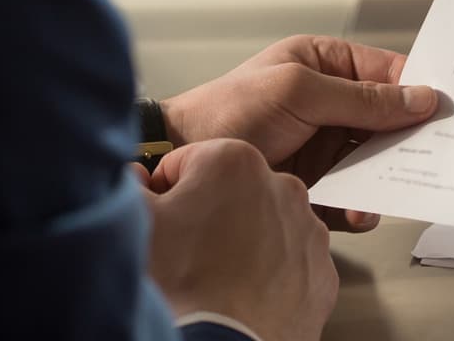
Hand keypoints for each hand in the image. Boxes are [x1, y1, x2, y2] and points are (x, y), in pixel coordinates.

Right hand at [142, 138, 336, 340]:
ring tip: (217, 276)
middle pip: (232, 191)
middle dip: (210, 214)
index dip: (168, 192)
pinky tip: (243, 293)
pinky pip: (290, 262)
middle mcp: (282, 186)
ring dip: (243, 242)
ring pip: (265, 225)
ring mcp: (308, 230)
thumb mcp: (138, 222)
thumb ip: (132, 185)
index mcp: (234, 162)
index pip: (188, 162)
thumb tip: (135, 177)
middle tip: (189, 252)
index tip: (165, 216)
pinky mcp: (321, 270)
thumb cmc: (181, 286)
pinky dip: (270, 273)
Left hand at [160, 35, 437, 231]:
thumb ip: (361, 97)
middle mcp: (330, 102)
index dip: (418, 88)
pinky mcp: (316, 183)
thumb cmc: (227, 111)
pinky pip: (354, 194)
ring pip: (374, 160)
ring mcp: (323, 144)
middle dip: (406, 138)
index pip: (387, 72)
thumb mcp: (299, 91)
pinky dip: (361, 205)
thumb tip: (418, 97)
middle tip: (429, 153)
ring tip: (387, 187)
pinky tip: (357, 210)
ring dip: (384, 176)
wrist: (179, 160)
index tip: (446, 107)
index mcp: (326, 64)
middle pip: (387, 120)